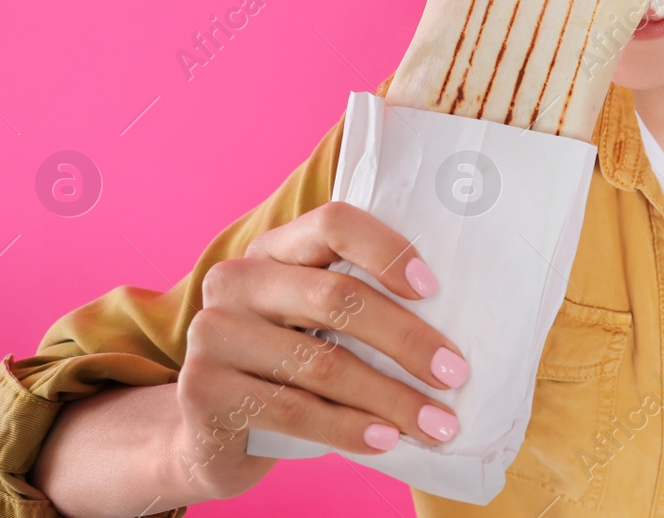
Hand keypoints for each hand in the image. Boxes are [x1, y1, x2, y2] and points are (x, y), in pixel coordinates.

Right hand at [173, 201, 466, 498]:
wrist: (209, 431)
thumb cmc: (289, 366)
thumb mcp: (315, 323)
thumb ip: (360, 303)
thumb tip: (461, 317)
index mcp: (274, 249)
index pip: (334, 223)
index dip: (386, 250)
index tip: (433, 288)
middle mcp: (236, 280)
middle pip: (336, 298)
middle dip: (406, 339)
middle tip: (455, 373)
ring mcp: (213, 333)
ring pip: (322, 363)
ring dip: (391, 398)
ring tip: (437, 423)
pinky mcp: (202, 390)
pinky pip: (295, 410)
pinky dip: (350, 428)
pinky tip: (386, 440)